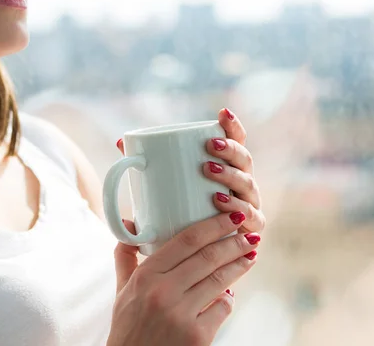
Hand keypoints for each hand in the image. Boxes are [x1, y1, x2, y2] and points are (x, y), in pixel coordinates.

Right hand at [109, 214, 259, 345]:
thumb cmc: (128, 328)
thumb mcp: (121, 291)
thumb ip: (126, 256)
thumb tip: (130, 224)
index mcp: (146, 276)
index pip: (186, 240)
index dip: (213, 226)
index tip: (231, 218)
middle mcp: (163, 292)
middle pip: (208, 257)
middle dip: (234, 243)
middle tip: (250, 235)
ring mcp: (182, 315)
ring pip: (220, 281)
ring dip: (240, 265)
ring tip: (251, 255)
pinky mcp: (197, 336)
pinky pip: (222, 308)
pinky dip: (228, 299)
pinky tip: (231, 292)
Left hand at [116, 108, 264, 233]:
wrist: (192, 260)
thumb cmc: (178, 217)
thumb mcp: (161, 191)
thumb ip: (146, 168)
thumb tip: (121, 143)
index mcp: (226, 169)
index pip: (236, 142)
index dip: (233, 126)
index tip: (221, 113)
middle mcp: (242, 184)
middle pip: (245, 160)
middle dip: (230, 150)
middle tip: (209, 146)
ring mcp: (249, 205)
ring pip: (248, 185)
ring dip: (232, 176)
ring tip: (209, 171)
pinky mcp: (249, 230)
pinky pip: (252, 217)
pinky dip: (239, 209)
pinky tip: (223, 203)